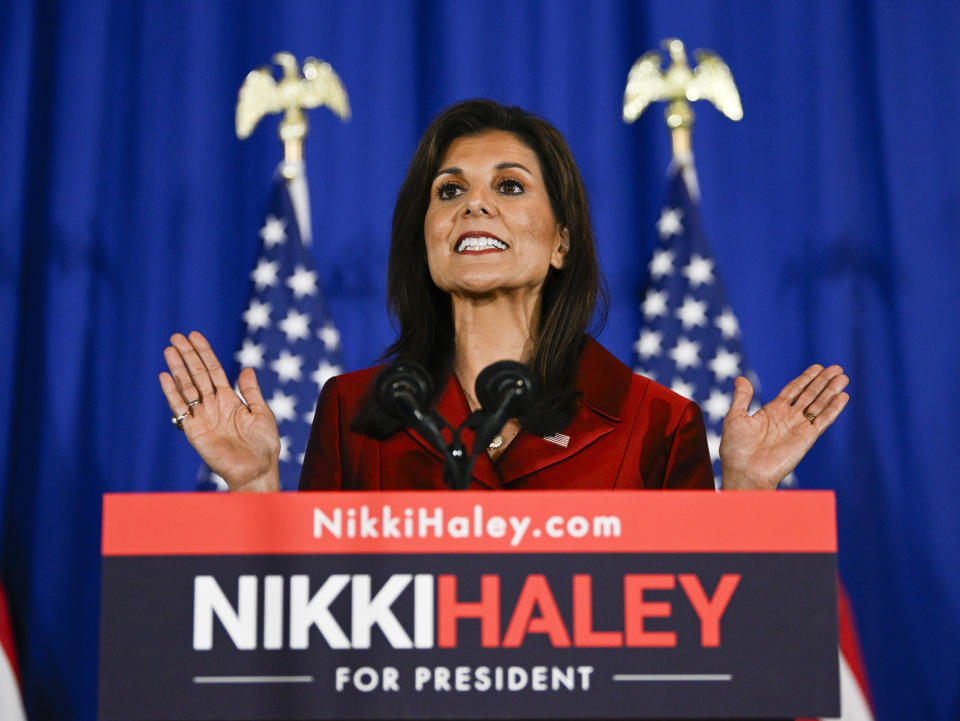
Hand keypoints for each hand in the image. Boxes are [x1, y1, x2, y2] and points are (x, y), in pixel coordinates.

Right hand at [159, 331, 279, 491]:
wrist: (257, 469)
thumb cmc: (263, 444)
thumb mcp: (262, 413)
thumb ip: (251, 391)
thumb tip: (247, 368)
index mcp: (229, 399)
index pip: (213, 370)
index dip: (204, 353)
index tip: (194, 335)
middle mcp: (213, 405)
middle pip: (197, 374)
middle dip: (187, 355)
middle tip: (176, 336)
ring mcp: (202, 416)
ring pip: (187, 387)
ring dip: (177, 368)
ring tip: (169, 350)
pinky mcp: (194, 430)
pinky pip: (181, 408)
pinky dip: (171, 392)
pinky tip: (164, 376)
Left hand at [719, 364, 848, 489]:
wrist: (744, 472)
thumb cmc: (736, 449)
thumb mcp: (735, 418)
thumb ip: (742, 398)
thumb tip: (741, 378)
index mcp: (772, 412)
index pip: (793, 390)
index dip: (805, 378)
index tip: (818, 367)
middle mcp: (788, 418)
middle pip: (810, 395)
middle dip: (823, 381)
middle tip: (837, 368)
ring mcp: (798, 427)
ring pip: (819, 404)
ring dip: (831, 391)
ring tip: (843, 377)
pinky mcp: (806, 439)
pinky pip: (823, 421)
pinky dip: (833, 409)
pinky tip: (843, 397)